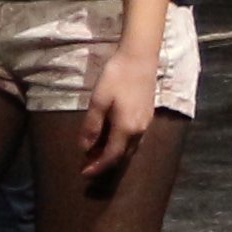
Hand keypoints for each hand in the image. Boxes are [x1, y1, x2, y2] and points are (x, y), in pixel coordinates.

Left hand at [82, 40, 160, 180]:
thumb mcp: (98, 101)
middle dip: (105, 163)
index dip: (97, 167)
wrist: (140, 57)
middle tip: (88, 164)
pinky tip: (112, 137)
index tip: (84, 173)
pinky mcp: (148, 115)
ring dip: (114, 154)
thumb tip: (84, 148)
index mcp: (126, 129)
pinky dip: (122, 144)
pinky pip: (135, 138)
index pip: (111, 157)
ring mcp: (146, 123)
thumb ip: (92, 126)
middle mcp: (139, 130)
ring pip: (130, 148)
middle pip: (122, 156)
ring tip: (97, 152)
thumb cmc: (116, 77)